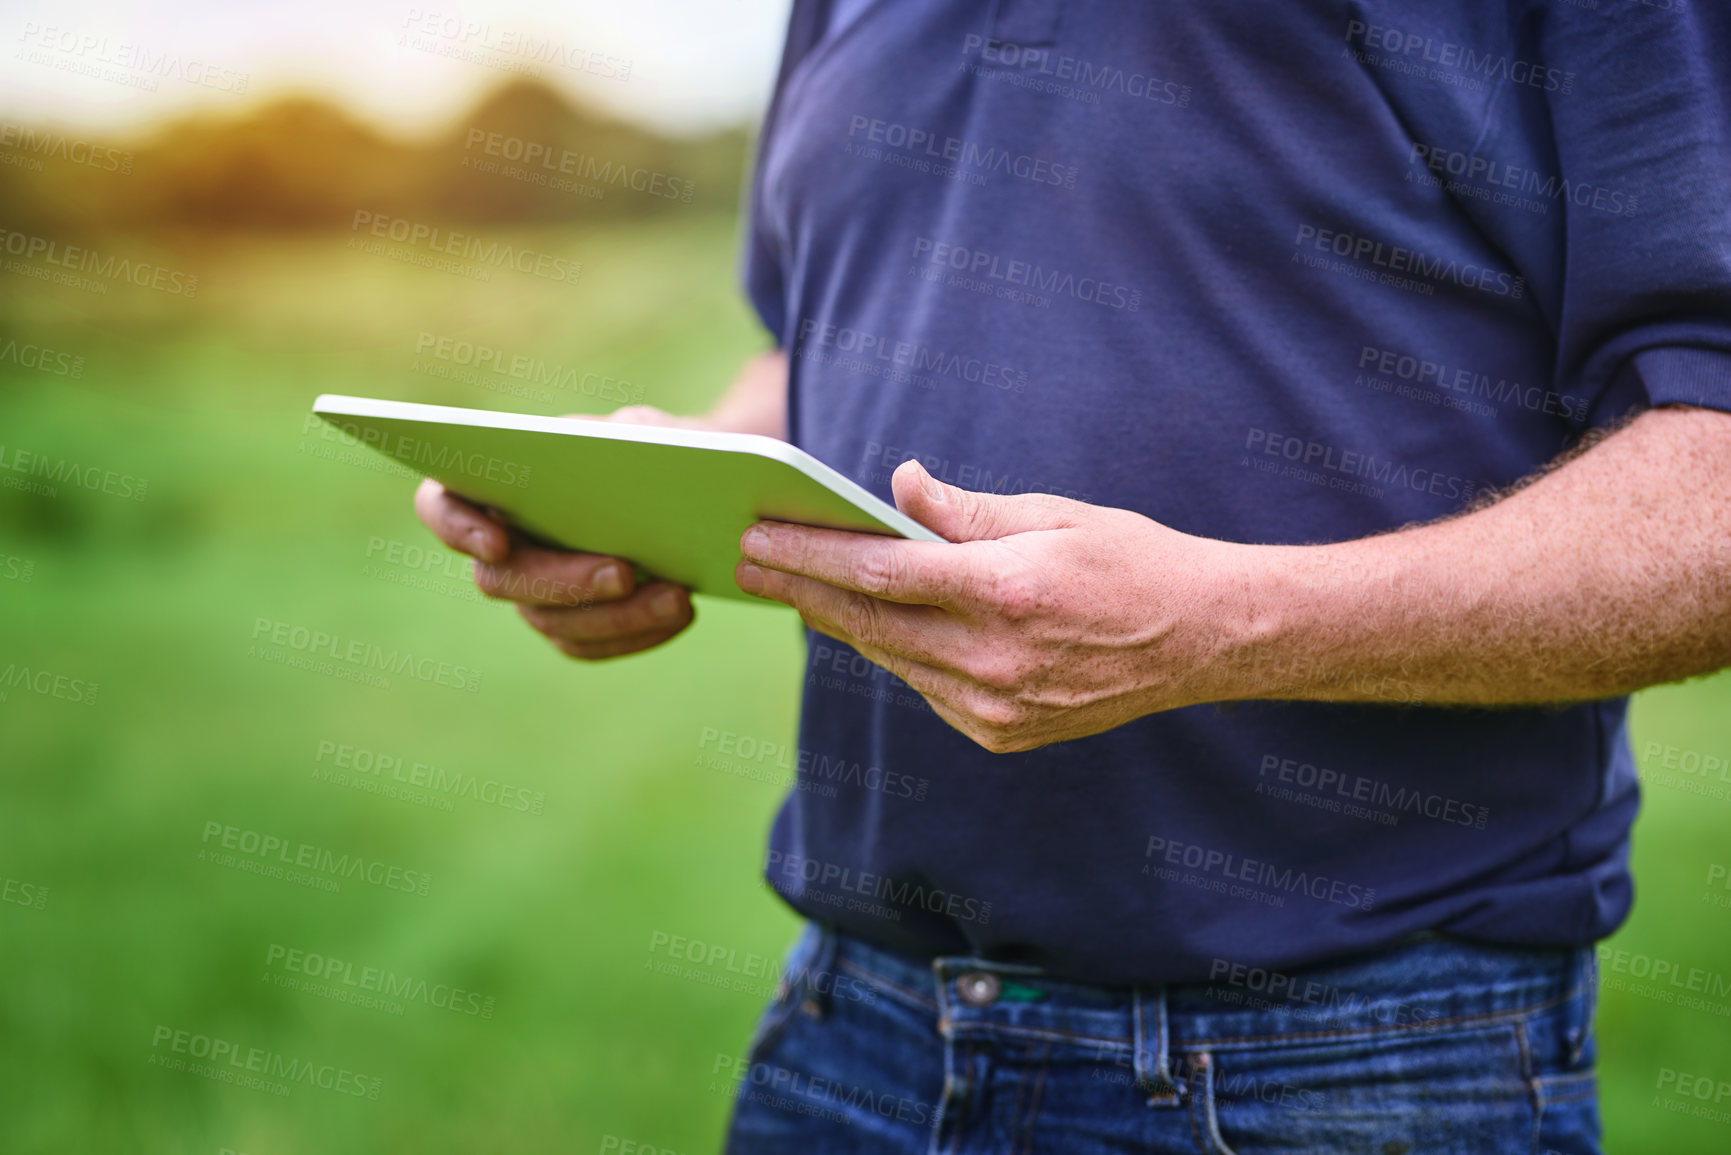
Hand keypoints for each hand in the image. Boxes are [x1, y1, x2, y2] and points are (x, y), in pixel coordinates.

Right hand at [412, 406, 697, 659]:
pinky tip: (679, 613)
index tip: (499, 542)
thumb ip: (624, 435)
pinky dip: (636, 633)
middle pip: (501, 580)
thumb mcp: (640, 428)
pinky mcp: (571, 626)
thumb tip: (624, 453)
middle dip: (563, 580)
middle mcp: (500, 545)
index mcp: (493, 483)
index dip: (458, 527)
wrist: (687, 491)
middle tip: (624, 571)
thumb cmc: (646, 447)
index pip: (440, 505)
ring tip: (677, 597)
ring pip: (551, 622)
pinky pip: (590, 645)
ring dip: (615, 615)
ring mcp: (532, 593)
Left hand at [734, 460, 1237, 751]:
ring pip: (891, 660)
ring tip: (792, 588)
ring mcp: (997, 709)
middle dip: (801, 589)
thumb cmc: (1129, 560)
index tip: (759, 535)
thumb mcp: (1054, 515)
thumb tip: (895, 488)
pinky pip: (925, 688)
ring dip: (837, 624)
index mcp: (1009, 592)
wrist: (1202, 641)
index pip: (883, 574)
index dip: (812, 554)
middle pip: (870, 623)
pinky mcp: (1001, 736)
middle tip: (747, 560)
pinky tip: (864, 625)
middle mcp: (996, 660)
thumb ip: (965, 511)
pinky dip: (893, 654)